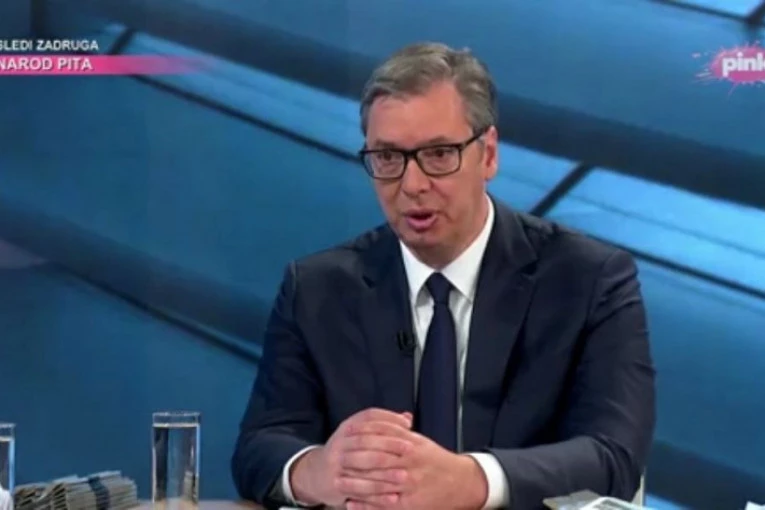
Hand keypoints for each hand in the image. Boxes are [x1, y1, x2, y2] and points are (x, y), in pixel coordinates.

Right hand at [290, 408, 413, 506]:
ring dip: (384, 472)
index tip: (407, 425)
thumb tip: (408, 417)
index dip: (389, 418)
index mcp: (348, 427)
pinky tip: (393, 498)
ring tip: (404, 475)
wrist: (316, 474)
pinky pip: (359, 490)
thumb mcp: (359, 435)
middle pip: (366, 440)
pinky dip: (376, 495)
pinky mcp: (336, 484)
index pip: (369, 417)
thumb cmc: (346, 452)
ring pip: (362, 466)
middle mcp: (340, 442)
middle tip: (410, 448)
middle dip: (389, 444)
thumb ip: (383, 427)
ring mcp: (336, 463)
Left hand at [341, 422, 487, 509]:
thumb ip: (399, 432)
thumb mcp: (420, 442)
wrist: (460, 483)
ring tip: (338, 482)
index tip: (345, 437)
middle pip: (376, 463)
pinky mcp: (409, 505)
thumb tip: (376, 422)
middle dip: (354, 462)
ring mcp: (408, 487)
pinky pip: (383, 506)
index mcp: (410, 448)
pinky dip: (366, 506)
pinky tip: (351, 503)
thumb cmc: (436, 461)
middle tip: (336, 461)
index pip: (381, 441)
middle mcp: (409, 467)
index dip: (362, 439)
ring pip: (377, 486)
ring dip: (356, 485)